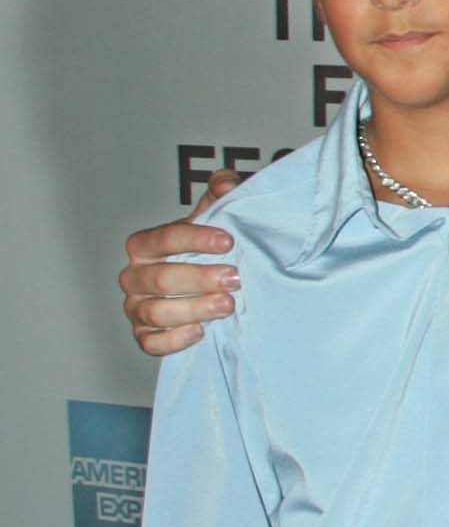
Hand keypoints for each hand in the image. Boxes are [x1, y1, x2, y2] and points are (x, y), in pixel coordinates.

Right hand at [121, 175, 243, 357]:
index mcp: (146, 245)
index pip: (162, 239)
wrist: (216, 282)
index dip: (194, 239)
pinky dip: (173, 340)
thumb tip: (226, 183)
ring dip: (194, 309)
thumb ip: (223, 192)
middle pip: (161, 279)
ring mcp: (137, 307)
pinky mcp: (145, 334)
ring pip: (156, 312)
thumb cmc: (213, 247)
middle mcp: (135, 276)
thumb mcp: (220, 215)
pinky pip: (151, 342)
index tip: (228, 241)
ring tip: (228, 305)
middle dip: (200, 279)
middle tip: (235, 278)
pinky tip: (200, 332)